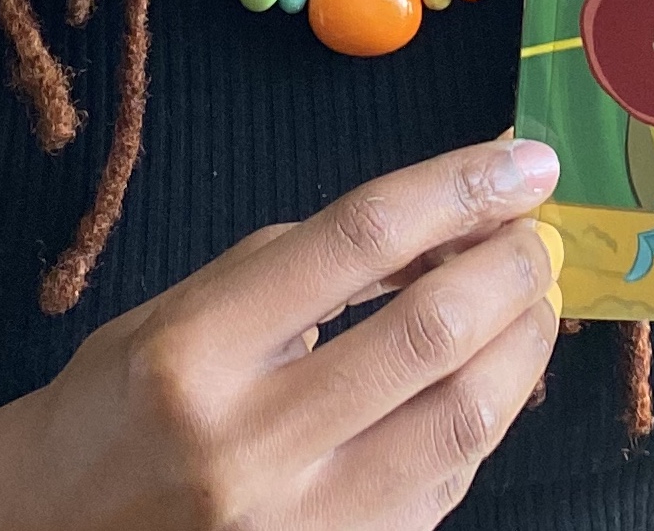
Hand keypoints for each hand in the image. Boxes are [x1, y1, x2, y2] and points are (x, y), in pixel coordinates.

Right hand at [0, 135, 564, 530]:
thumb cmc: (114, 410)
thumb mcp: (177, 311)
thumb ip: (297, 268)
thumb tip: (432, 227)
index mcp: (196, 350)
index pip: (358, 240)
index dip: (457, 188)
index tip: (524, 160)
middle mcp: (250, 444)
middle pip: (429, 335)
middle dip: (510, 268)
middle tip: (539, 231)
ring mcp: (299, 527)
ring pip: (460, 423)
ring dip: (521, 348)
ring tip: (533, 299)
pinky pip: (442, 490)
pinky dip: (481, 421)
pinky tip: (488, 378)